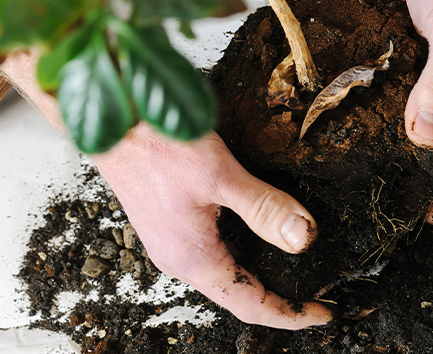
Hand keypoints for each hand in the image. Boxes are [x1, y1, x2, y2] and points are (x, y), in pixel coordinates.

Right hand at [91, 126, 332, 328]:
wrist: (110, 118)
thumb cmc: (155, 143)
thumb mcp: (220, 175)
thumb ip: (264, 208)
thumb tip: (302, 239)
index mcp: (192, 258)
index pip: (250, 304)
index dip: (290, 315)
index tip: (322, 313)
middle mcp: (178, 258)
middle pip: (237, 294)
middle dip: (278, 297)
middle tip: (316, 294)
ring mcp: (170, 242)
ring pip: (224, 272)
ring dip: (258, 275)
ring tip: (293, 269)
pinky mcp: (167, 222)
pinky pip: (210, 251)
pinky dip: (239, 253)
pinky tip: (255, 236)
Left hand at [381, 0, 432, 223]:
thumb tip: (426, 138)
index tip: (432, 213)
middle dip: (428, 171)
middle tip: (401, 201)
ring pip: (420, 118)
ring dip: (402, 143)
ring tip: (377, 174)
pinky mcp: (407, 58)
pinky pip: (397, 95)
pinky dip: (381, 112)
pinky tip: (359, 130)